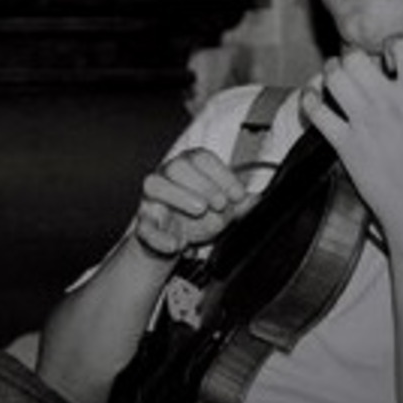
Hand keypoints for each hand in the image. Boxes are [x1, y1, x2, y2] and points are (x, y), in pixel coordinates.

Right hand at [131, 148, 251, 258]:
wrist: (175, 242)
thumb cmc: (198, 216)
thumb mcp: (223, 209)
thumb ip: (240, 204)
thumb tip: (258, 199)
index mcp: (189, 167)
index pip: (202, 158)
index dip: (222, 174)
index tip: (237, 194)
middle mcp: (167, 176)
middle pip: (177, 166)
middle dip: (202, 183)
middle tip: (220, 203)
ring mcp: (151, 198)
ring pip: (154, 185)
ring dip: (179, 196)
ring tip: (200, 210)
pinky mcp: (143, 223)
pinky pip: (144, 226)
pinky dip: (160, 236)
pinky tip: (177, 244)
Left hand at [300, 37, 402, 254]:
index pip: (402, 44)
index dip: (394, 44)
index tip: (391, 57)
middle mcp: (387, 103)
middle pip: (356, 57)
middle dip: (355, 57)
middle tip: (359, 67)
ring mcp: (362, 123)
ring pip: (333, 77)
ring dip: (332, 72)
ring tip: (337, 78)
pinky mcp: (344, 144)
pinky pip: (315, 110)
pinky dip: (310, 99)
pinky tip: (315, 98)